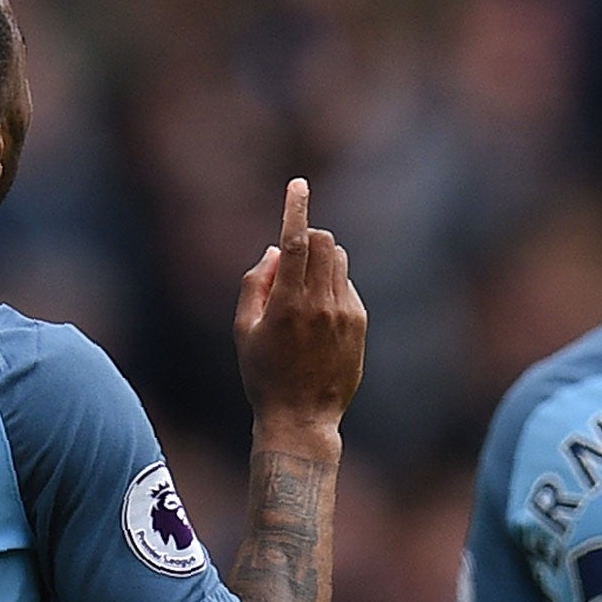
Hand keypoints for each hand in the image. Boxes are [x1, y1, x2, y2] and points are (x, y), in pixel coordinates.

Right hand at [232, 178, 365, 428]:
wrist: (302, 418)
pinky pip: (346, 284)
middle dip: (305, 238)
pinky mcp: (359, 322)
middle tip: (290, 259)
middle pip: (322, 241)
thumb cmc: (263, 375)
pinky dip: (331, 286)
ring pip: (337, 259)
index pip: (295, 241)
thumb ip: (254, 283)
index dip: (295, 208)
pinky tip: (317, 319)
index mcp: (287, 303)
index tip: (298, 184)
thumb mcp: (243, 331)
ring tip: (302, 294)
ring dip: (319, 261)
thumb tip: (274, 250)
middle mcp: (320, 303)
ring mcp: (344, 312)